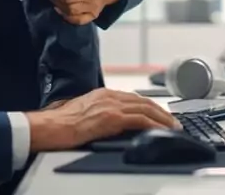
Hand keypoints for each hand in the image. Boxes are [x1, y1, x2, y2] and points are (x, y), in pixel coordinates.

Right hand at [25, 88, 179, 151]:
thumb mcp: (81, 111)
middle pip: (142, 102)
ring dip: (163, 118)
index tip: (158, 113)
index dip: (148, 106)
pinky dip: (155, 124)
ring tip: (173, 127)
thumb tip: (105, 121)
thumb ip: (96, 112)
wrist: (50, 126)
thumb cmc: (59, 123)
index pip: (132, 98)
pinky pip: (140, 120)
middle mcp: (108, 96)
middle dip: (160, 111)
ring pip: (145, 109)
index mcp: (102, 94)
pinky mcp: (112, 118)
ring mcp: (111, 106)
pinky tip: (163, 131)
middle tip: (173, 121)